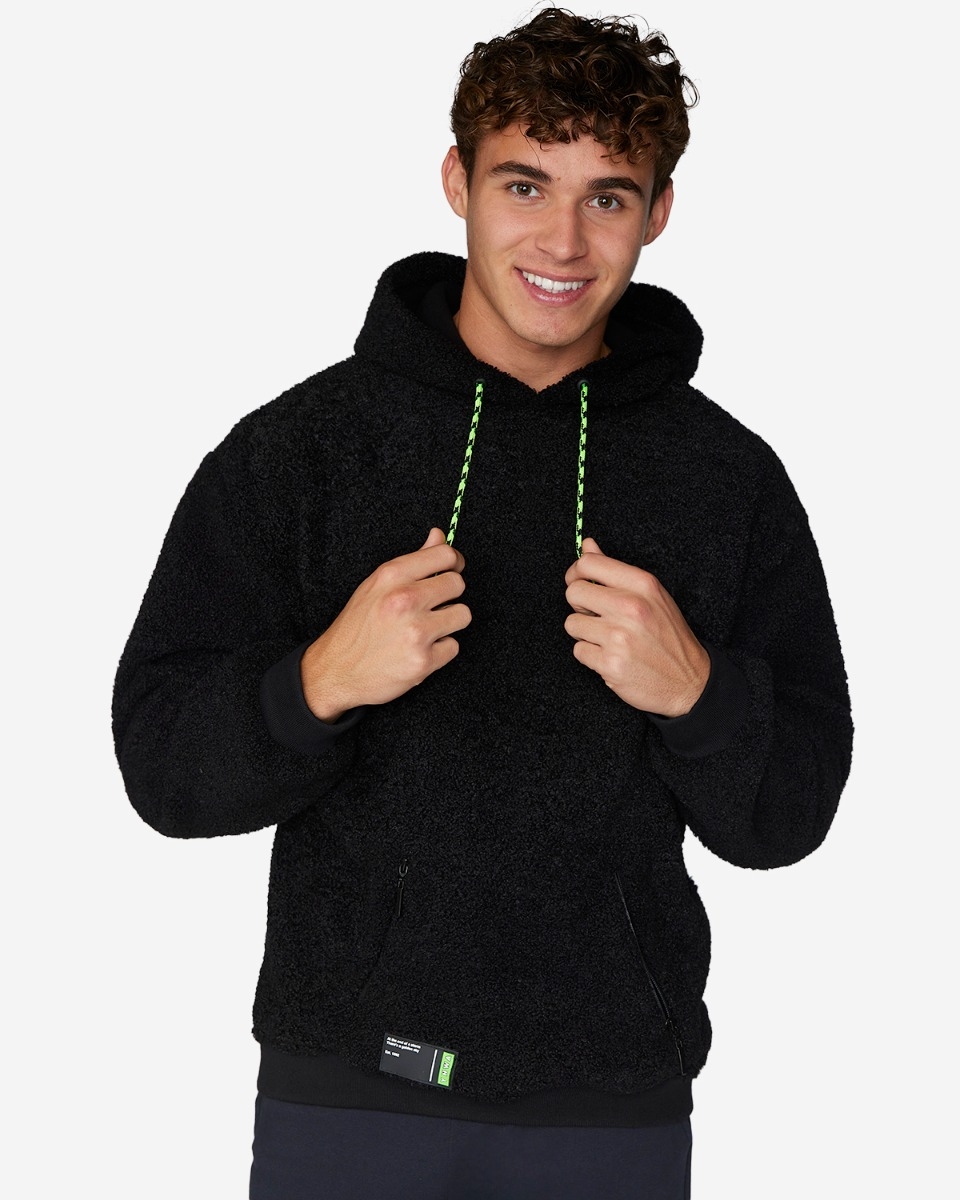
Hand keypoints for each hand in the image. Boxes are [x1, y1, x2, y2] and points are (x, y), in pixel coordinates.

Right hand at [301, 528, 470, 720]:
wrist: (335, 671)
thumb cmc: (355, 627)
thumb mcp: (377, 585)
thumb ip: (412, 561)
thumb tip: (438, 536)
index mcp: (392, 575)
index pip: (445, 554)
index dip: (453, 563)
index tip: (451, 571)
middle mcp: (405, 599)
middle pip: (458, 584)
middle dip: (448, 596)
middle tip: (429, 607)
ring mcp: (416, 631)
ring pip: (462, 615)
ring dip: (448, 624)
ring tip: (425, 630)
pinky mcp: (423, 661)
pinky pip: (453, 646)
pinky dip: (439, 651)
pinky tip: (418, 651)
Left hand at [564, 537, 709, 716]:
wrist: (689, 681)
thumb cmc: (668, 636)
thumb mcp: (651, 595)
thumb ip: (616, 571)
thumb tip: (588, 544)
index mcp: (642, 584)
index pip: (588, 563)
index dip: (577, 573)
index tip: (580, 582)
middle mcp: (631, 607)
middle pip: (574, 592)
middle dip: (580, 605)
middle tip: (599, 616)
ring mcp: (619, 637)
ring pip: (572, 624)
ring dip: (585, 633)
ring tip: (609, 639)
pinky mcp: (610, 664)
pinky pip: (579, 651)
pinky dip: (591, 656)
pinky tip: (612, 656)